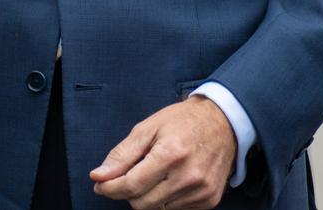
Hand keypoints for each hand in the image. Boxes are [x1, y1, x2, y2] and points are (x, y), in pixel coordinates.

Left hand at [91, 96, 237, 208]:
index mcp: (170, 154)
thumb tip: (98, 176)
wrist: (224, 122)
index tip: (100, 184)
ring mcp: (201, 191)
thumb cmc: (183, 121)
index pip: (131, 185)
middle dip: (129, 192)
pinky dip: (167, 199)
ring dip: (149, 196)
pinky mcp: (209, 200)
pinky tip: (172, 180)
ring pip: (158, 209)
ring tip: (156, 172)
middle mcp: (188, 176)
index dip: (110, 188)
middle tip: (131, 175)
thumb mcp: (148, 127)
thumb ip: (122, 154)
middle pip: (142, 204)